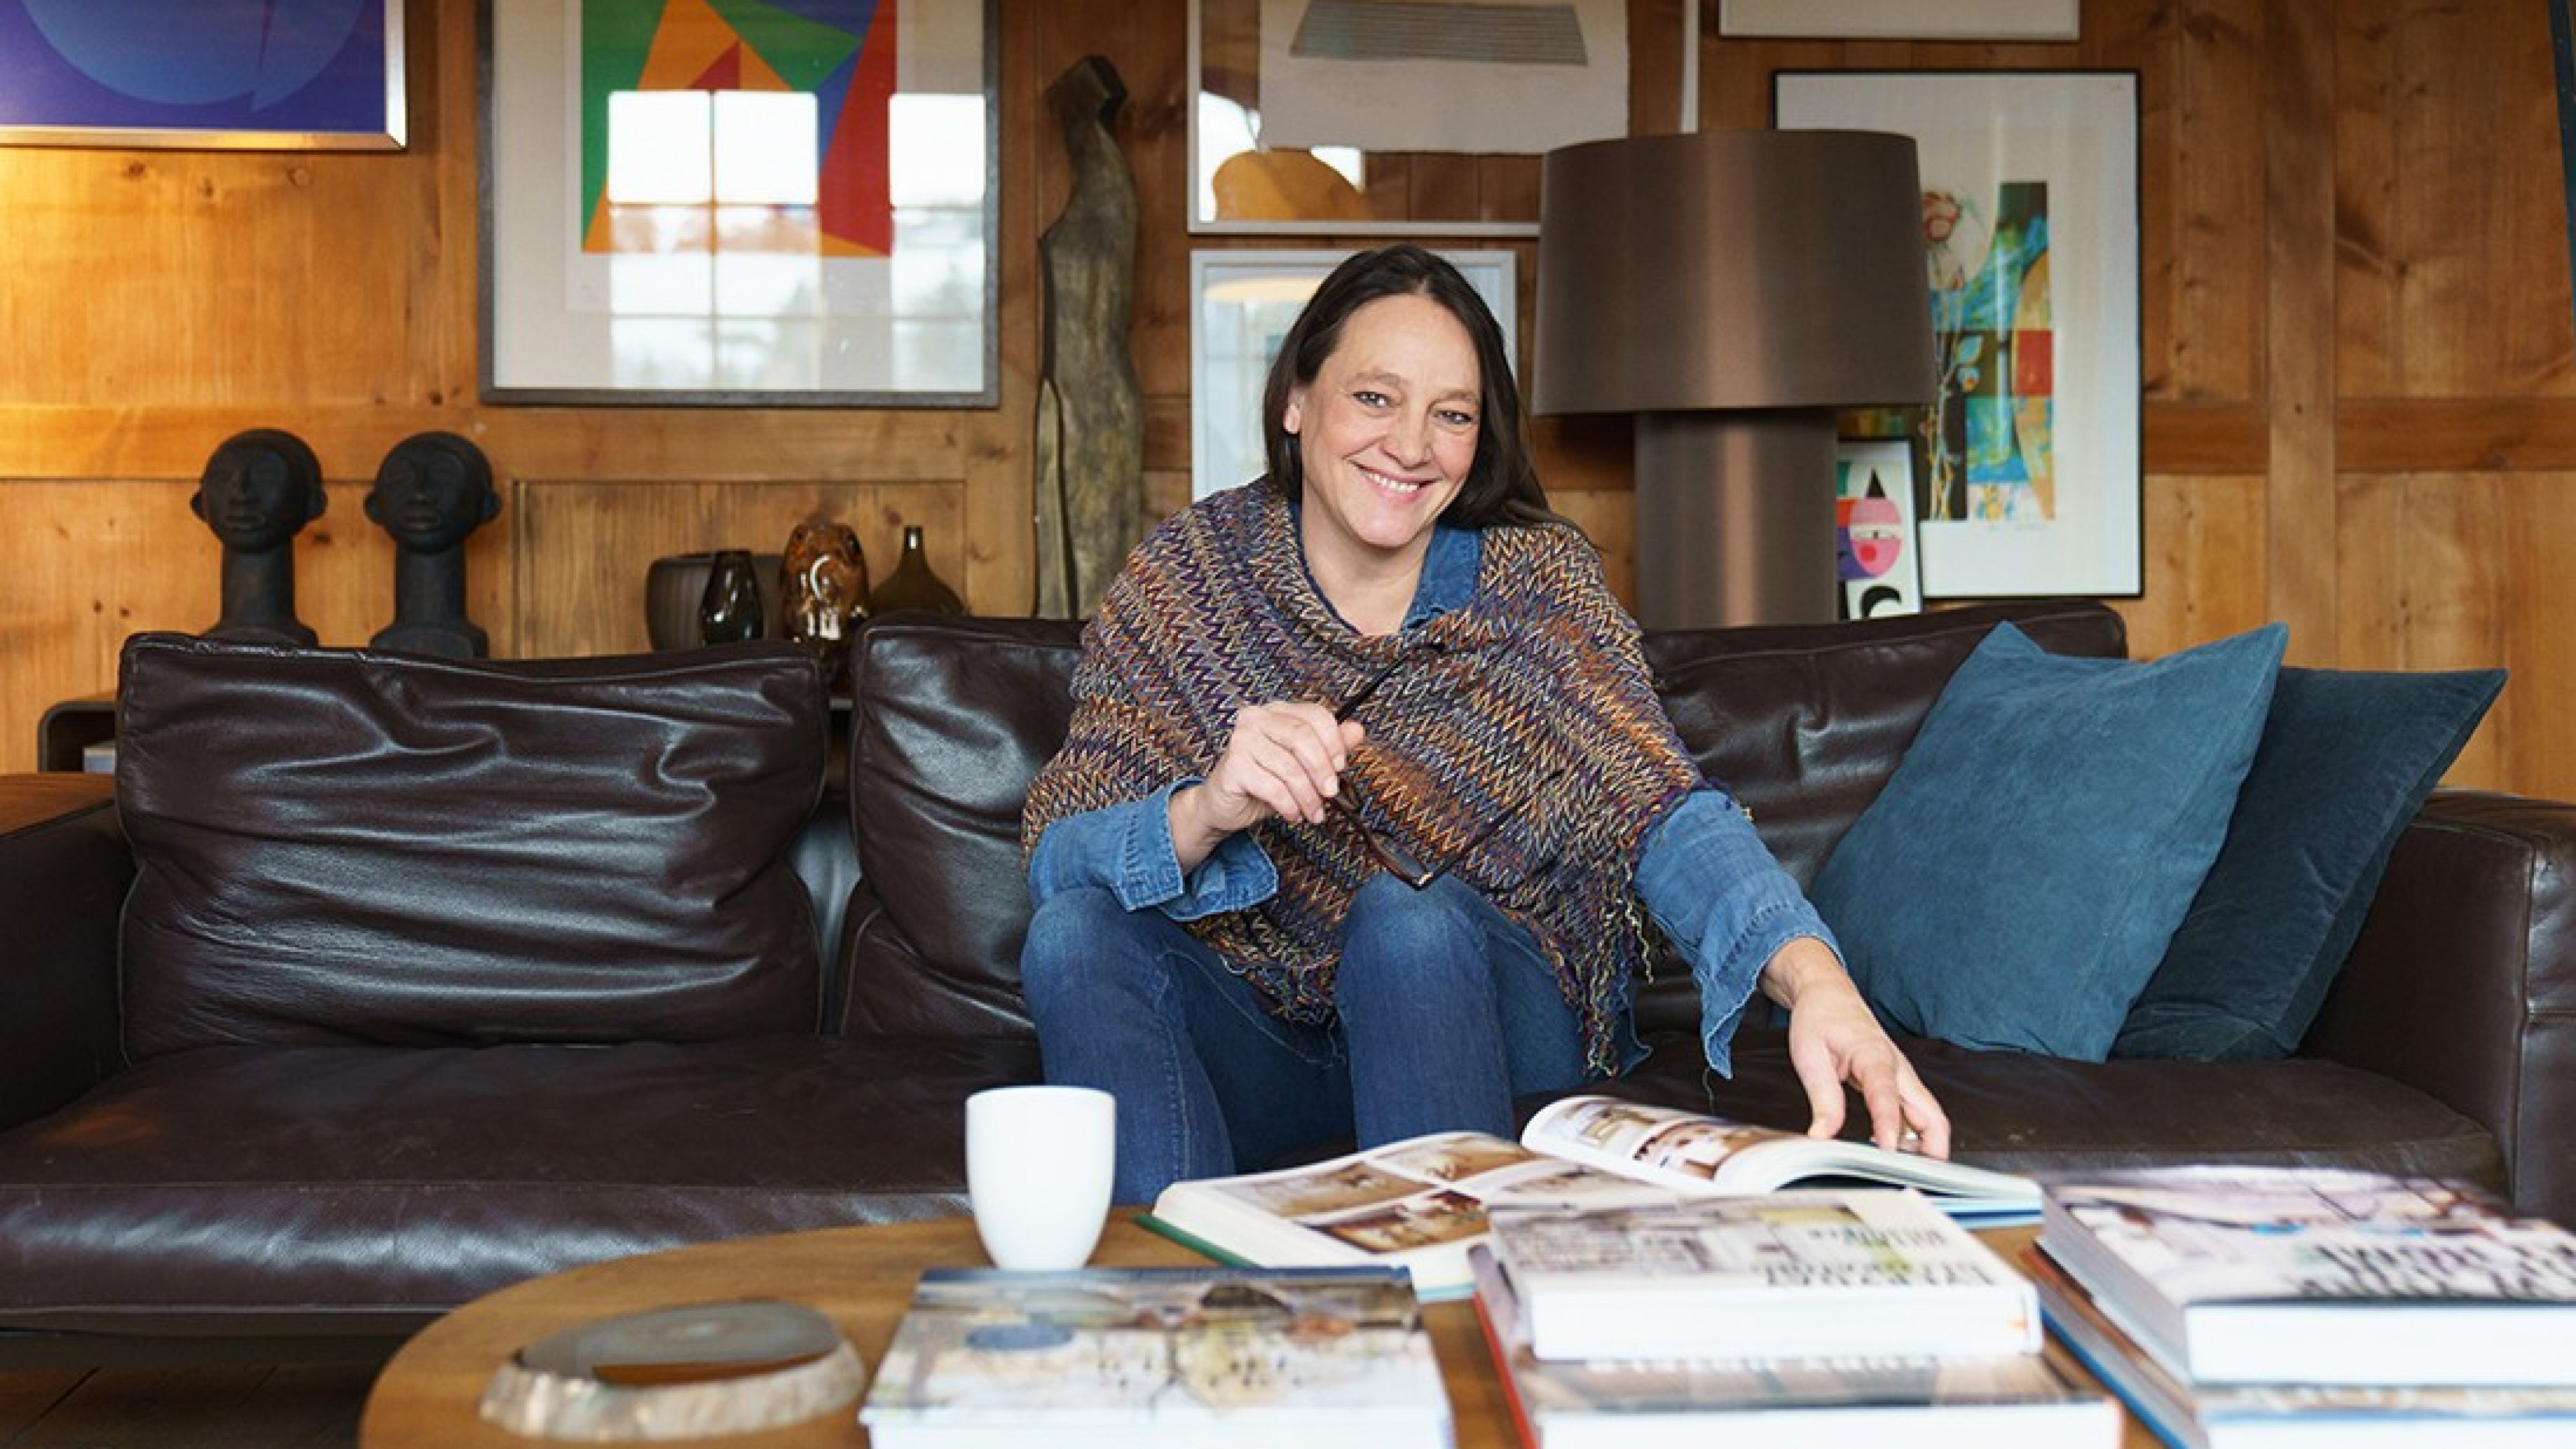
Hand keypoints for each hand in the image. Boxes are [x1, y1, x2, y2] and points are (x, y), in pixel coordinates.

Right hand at [1169, 702, 1368, 868]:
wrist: (1225, 804)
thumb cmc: (1265, 780)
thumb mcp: (1303, 764)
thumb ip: (1329, 746)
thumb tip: (1357, 730)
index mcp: (1277, 711)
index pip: (1314, 715)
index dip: (1334, 742)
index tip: (1340, 768)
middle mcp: (1256, 718)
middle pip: (1302, 737)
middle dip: (1322, 770)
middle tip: (1331, 793)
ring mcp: (1241, 740)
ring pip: (1289, 767)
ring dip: (1307, 796)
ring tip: (1313, 812)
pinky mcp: (1233, 766)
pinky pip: (1272, 787)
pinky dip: (1289, 805)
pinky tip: (1293, 814)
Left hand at [1759, 936, 1951, 1158]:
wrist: (1829, 996)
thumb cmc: (1820, 1020)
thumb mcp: (1810, 1057)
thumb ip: (1822, 1099)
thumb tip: (1822, 1136)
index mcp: (1874, 1056)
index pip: (1886, 1096)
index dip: (1888, 1124)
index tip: (1886, 1150)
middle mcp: (1898, 1069)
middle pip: (1930, 1113)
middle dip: (1932, 1148)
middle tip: (1919, 1179)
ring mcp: (1903, 1078)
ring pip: (1929, 1117)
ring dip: (1925, 1146)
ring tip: (1904, 1172)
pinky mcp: (1900, 1084)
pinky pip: (1916, 1115)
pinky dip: (1914, 1137)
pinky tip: (1893, 1151)